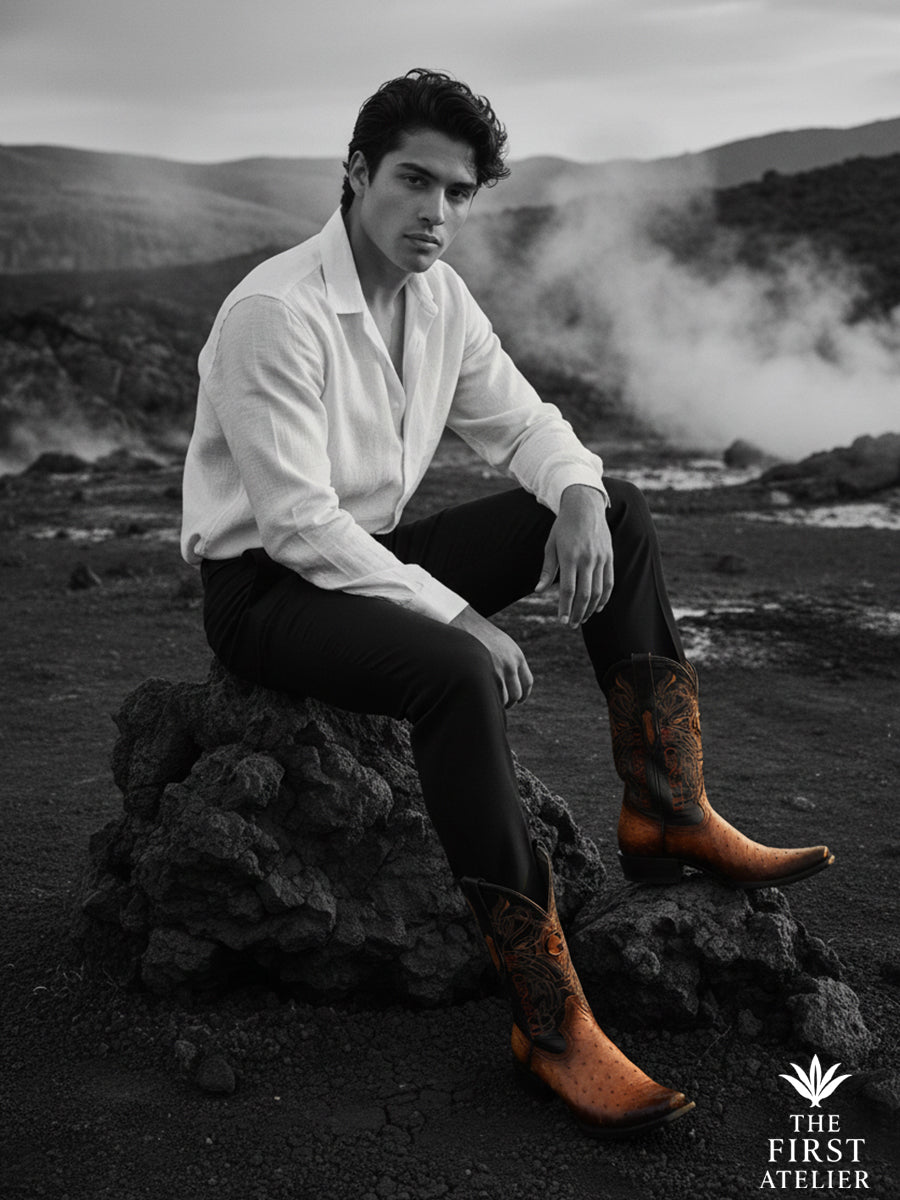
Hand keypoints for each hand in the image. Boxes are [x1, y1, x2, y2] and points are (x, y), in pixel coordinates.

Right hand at [449, 605, 532, 706]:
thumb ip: (508, 660)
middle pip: (517, 694)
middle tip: (500, 703)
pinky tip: (481, 698)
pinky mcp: (483, 674)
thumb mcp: (500, 643)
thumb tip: (510, 680)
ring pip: (504, 698)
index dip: (523, 694)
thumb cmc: (476, 633)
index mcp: (517, 655)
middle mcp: (510, 664)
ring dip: (498, 703)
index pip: (527, 682)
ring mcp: (497, 670)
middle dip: (510, 701)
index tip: (518, 699)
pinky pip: (491, 696)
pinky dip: (488, 700)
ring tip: (489, 701)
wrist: (460, 622)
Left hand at [536, 484, 612, 627]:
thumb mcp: (551, 545)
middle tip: (572, 625)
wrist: (585, 506)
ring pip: (598, 591)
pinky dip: (605, 598)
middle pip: (584, 594)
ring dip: (590, 608)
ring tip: (583, 619)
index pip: (568, 590)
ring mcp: (601, 558)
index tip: (562, 621)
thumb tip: (538, 591)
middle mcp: (587, 559)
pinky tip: (598, 607)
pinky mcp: (609, 557)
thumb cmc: (563, 527)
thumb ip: (547, 570)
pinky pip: (609, 582)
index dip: (565, 608)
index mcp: (569, 557)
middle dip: (578, 613)